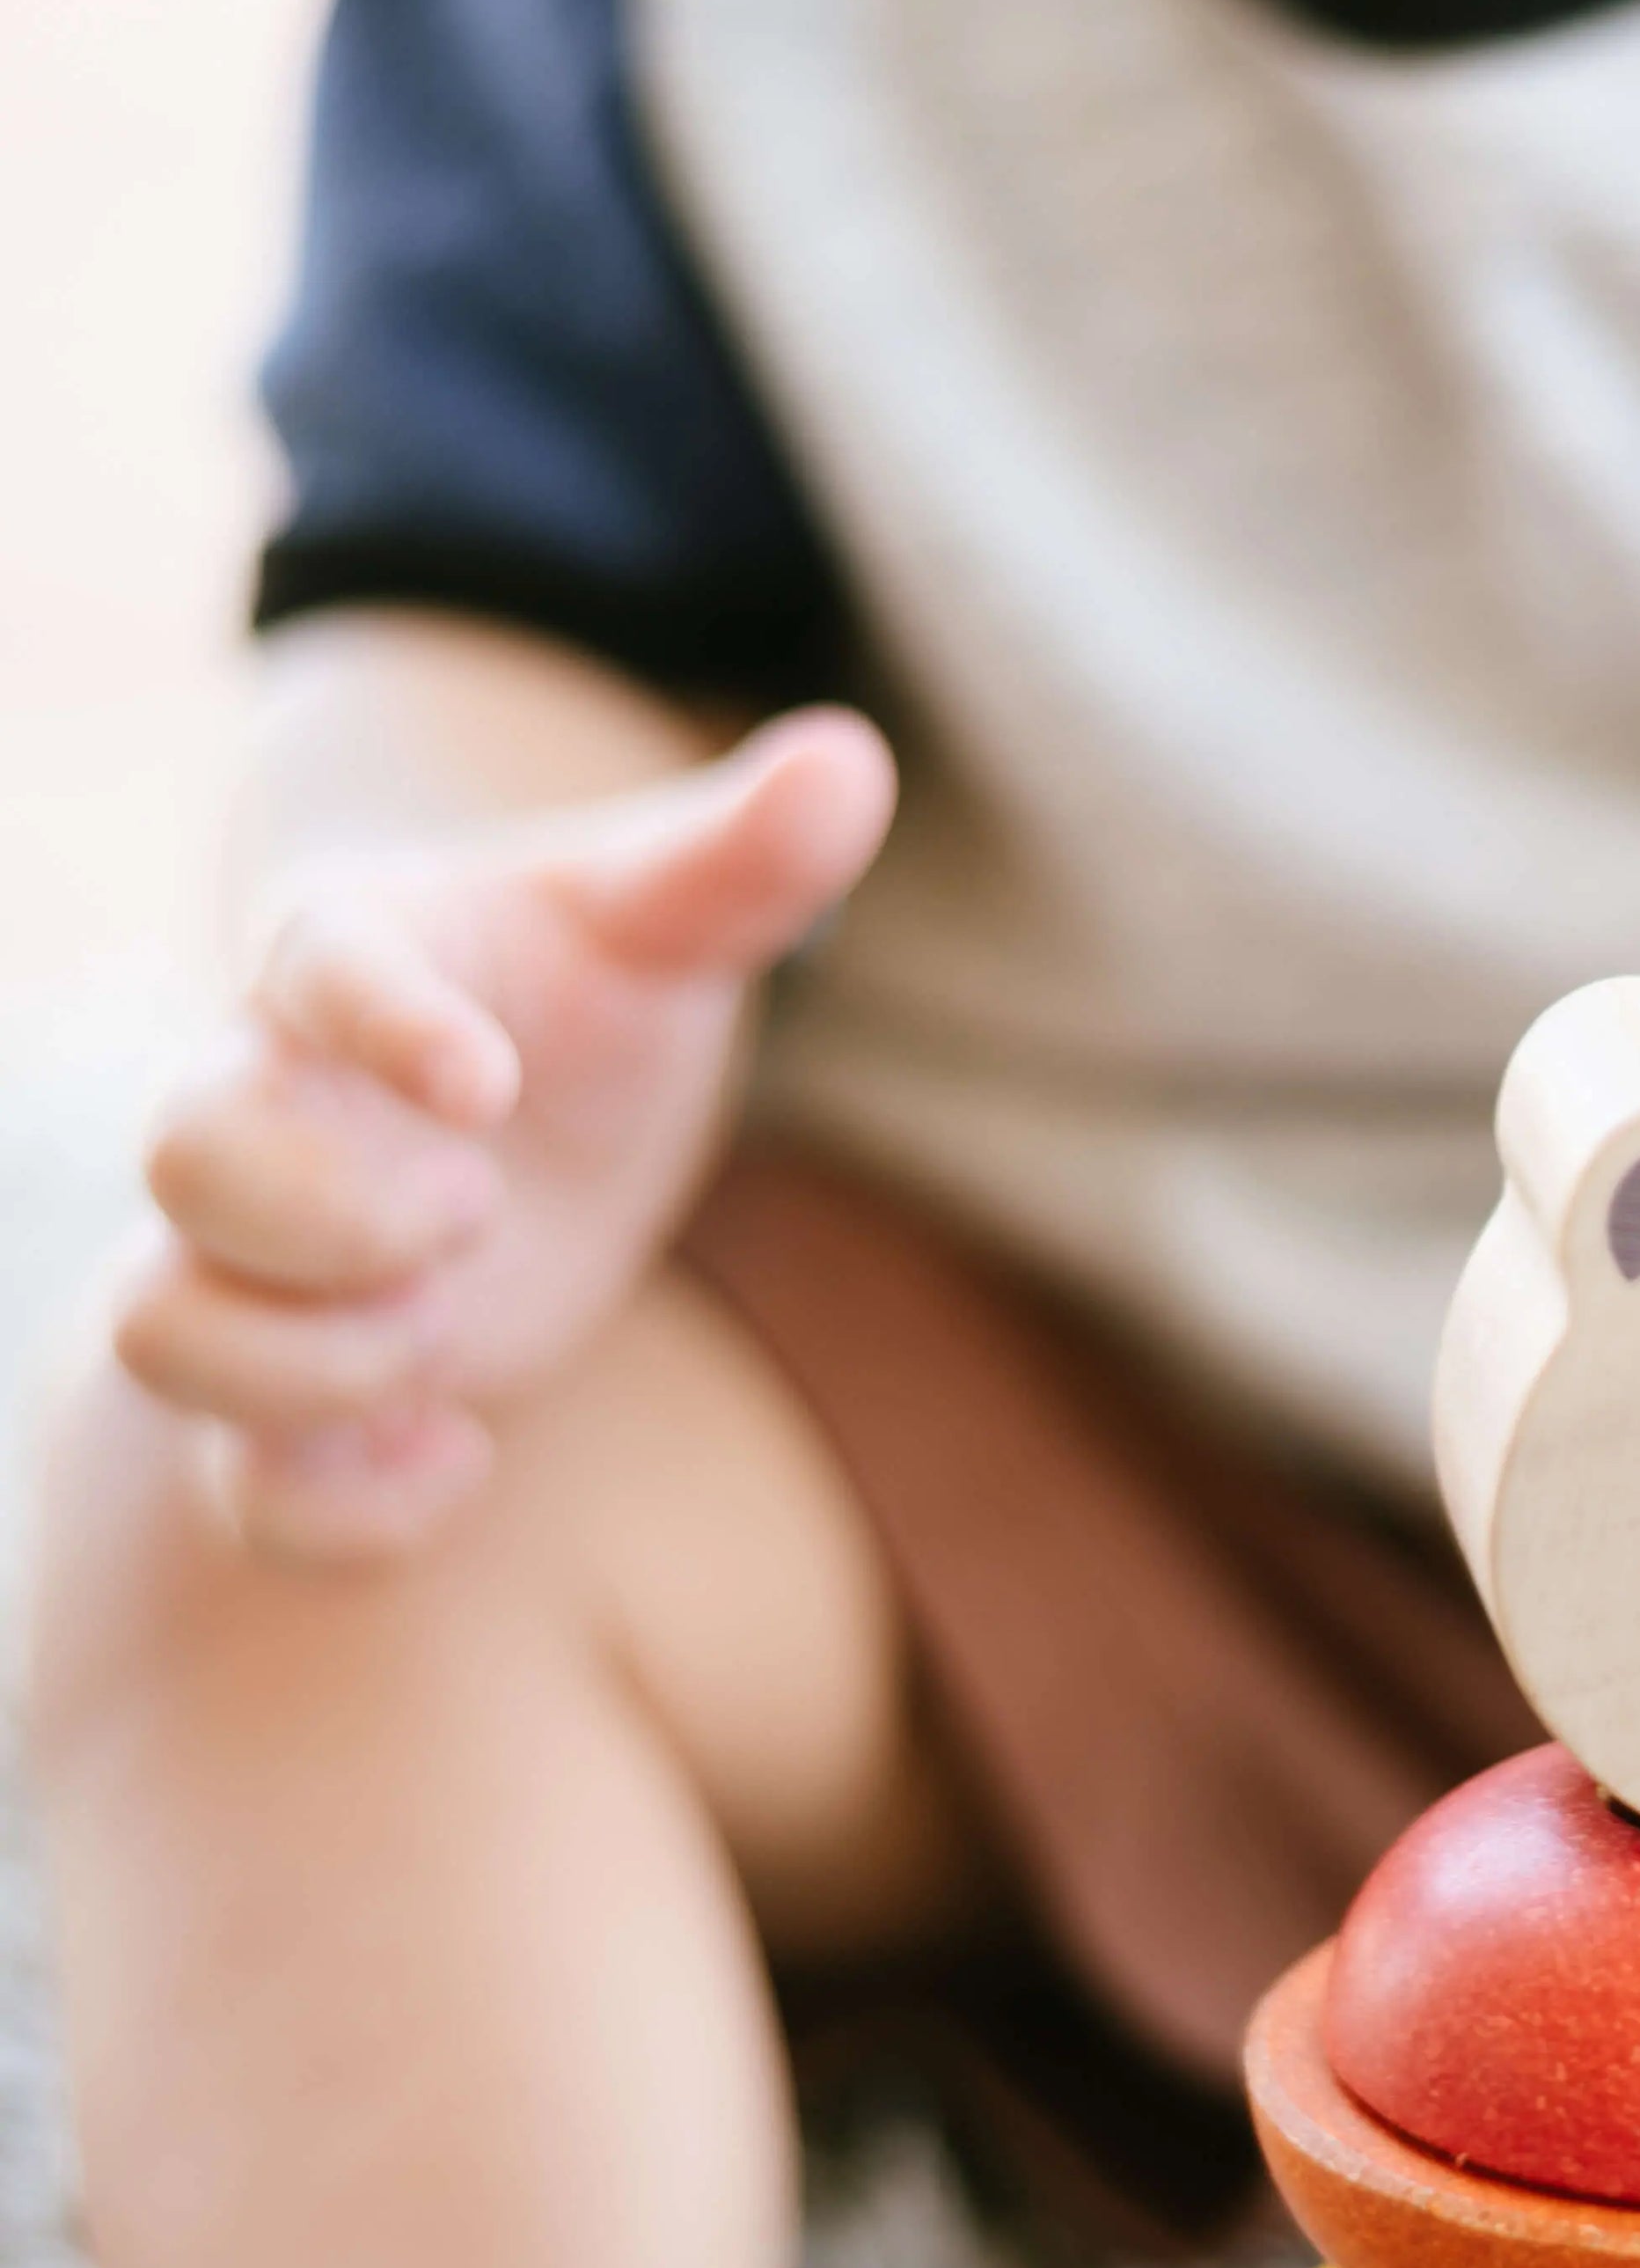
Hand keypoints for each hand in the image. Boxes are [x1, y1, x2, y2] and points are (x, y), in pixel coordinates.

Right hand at [114, 710, 895, 1559]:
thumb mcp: (668, 926)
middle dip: (329, 1218)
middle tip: (479, 1212)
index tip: (489, 1083)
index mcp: (346, 962)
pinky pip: (236, 1489)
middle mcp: (269, 1109)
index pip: (308, 966)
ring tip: (446, 1342)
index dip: (380, 1026)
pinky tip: (462, 1460)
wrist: (535, 1120)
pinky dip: (336, 1509)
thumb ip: (743, 857)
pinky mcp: (294, 1401)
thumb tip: (855, 758)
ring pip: (156, 1333)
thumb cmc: (586, 1001)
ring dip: (301, 1368)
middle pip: (183, 1158)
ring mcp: (262, 1267)